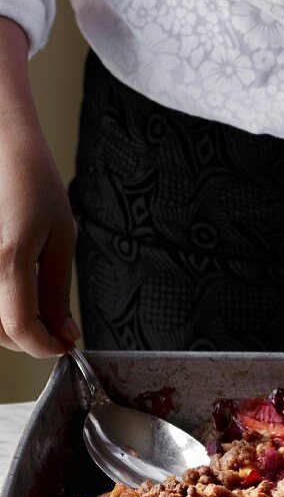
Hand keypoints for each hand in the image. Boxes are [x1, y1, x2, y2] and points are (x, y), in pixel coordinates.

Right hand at [0, 119, 80, 356]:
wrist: (2, 149)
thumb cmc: (33, 184)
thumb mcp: (60, 238)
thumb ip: (57, 293)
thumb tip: (65, 334)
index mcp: (8, 260)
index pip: (19, 329)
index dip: (45, 346)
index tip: (65, 344)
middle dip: (28, 339)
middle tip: (56, 329)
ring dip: (9, 327)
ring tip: (36, 310)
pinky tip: (14, 293)